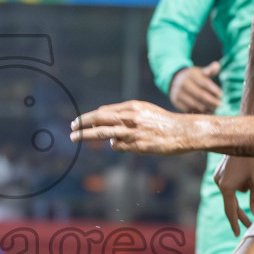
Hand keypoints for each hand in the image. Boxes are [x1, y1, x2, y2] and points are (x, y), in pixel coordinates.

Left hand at [69, 100, 200, 154]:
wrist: (182, 131)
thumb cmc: (162, 121)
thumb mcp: (143, 110)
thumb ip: (124, 114)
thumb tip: (104, 119)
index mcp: (131, 107)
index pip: (103, 112)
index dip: (88, 117)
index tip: (77, 122)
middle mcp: (129, 118)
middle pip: (98, 120)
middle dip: (82, 125)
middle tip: (71, 129)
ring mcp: (132, 132)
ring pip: (103, 134)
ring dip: (86, 136)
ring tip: (74, 137)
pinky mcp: (137, 146)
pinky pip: (118, 147)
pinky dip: (115, 146)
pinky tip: (121, 144)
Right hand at [168, 62, 222, 113]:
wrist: (174, 81)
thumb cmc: (192, 77)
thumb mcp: (199, 72)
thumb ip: (209, 70)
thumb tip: (217, 65)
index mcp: (191, 75)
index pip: (205, 83)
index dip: (214, 90)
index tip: (221, 95)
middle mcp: (184, 84)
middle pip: (201, 95)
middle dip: (212, 101)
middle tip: (220, 105)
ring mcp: (178, 93)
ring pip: (195, 104)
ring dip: (206, 108)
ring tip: (214, 109)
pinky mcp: (176, 102)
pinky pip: (189, 109)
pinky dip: (198, 112)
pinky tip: (206, 112)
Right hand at [214, 155, 253, 236]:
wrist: (244, 138)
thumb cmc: (253, 159)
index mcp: (227, 188)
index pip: (230, 210)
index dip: (235, 223)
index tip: (237, 233)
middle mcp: (219, 183)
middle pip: (231, 203)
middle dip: (241, 213)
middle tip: (250, 223)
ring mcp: (218, 177)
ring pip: (233, 191)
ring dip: (244, 189)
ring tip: (253, 175)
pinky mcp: (220, 171)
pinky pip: (231, 182)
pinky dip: (239, 182)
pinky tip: (246, 171)